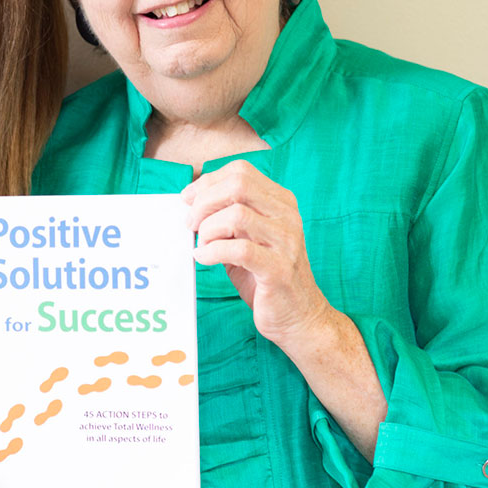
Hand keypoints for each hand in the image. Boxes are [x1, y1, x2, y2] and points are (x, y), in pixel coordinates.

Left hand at [183, 160, 332, 347]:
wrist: (299, 316)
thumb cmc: (265, 275)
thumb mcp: (247, 238)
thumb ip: (226, 217)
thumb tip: (189, 201)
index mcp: (281, 202)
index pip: (241, 171)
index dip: (208, 182)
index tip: (188, 200)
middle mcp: (287, 216)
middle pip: (238, 185)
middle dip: (204, 201)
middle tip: (191, 224)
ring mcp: (286, 241)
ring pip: (237, 214)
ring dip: (208, 228)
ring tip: (203, 244)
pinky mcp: (278, 269)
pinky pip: (239, 249)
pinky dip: (212, 251)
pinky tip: (205, 258)